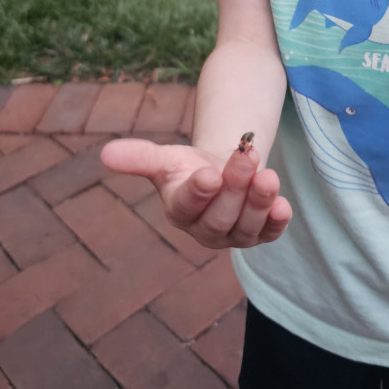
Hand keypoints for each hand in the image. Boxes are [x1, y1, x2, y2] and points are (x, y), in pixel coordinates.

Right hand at [100, 138, 291, 249]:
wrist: (220, 171)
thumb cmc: (188, 167)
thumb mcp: (165, 158)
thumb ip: (140, 157)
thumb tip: (105, 153)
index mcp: (180, 210)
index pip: (187, 206)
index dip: (199, 192)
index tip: (209, 173)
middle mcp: (206, 230)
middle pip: (221, 215)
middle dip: (235, 185)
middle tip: (246, 154)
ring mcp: (235, 234)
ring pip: (247, 225)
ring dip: (259, 200)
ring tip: (268, 174)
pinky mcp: (261, 233)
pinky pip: (270, 232)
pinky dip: (277, 221)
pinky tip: (283, 204)